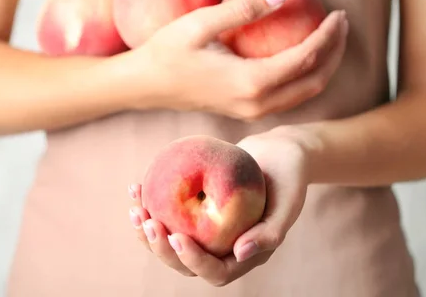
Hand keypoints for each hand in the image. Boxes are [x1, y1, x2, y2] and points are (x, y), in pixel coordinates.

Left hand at [127, 128, 308, 286]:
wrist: (280, 153)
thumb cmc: (290, 177)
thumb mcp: (289, 202)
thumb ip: (270, 232)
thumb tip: (239, 254)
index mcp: (244, 255)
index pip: (215, 271)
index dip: (192, 261)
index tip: (176, 237)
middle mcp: (222, 247)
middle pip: (185, 261)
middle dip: (160, 248)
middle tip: (146, 221)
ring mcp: (207, 229)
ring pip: (171, 239)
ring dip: (148, 229)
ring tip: (135, 207)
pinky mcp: (195, 209)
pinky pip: (169, 212)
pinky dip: (151, 201)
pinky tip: (136, 186)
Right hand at [137, 0, 348, 120]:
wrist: (145, 86)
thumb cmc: (167, 52)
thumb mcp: (200, 23)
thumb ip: (243, 10)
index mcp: (251, 83)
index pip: (305, 58)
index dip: (327, 35)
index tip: (338, 13)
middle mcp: (257, 103)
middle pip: (314, 80)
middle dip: (335, 52)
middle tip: (342, 23)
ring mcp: (253, 111)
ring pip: (305, 92)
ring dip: (324, 65)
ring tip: (332, 37)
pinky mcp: (247, 111)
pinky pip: (290, 96)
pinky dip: (307, 76)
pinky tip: (305, 55)